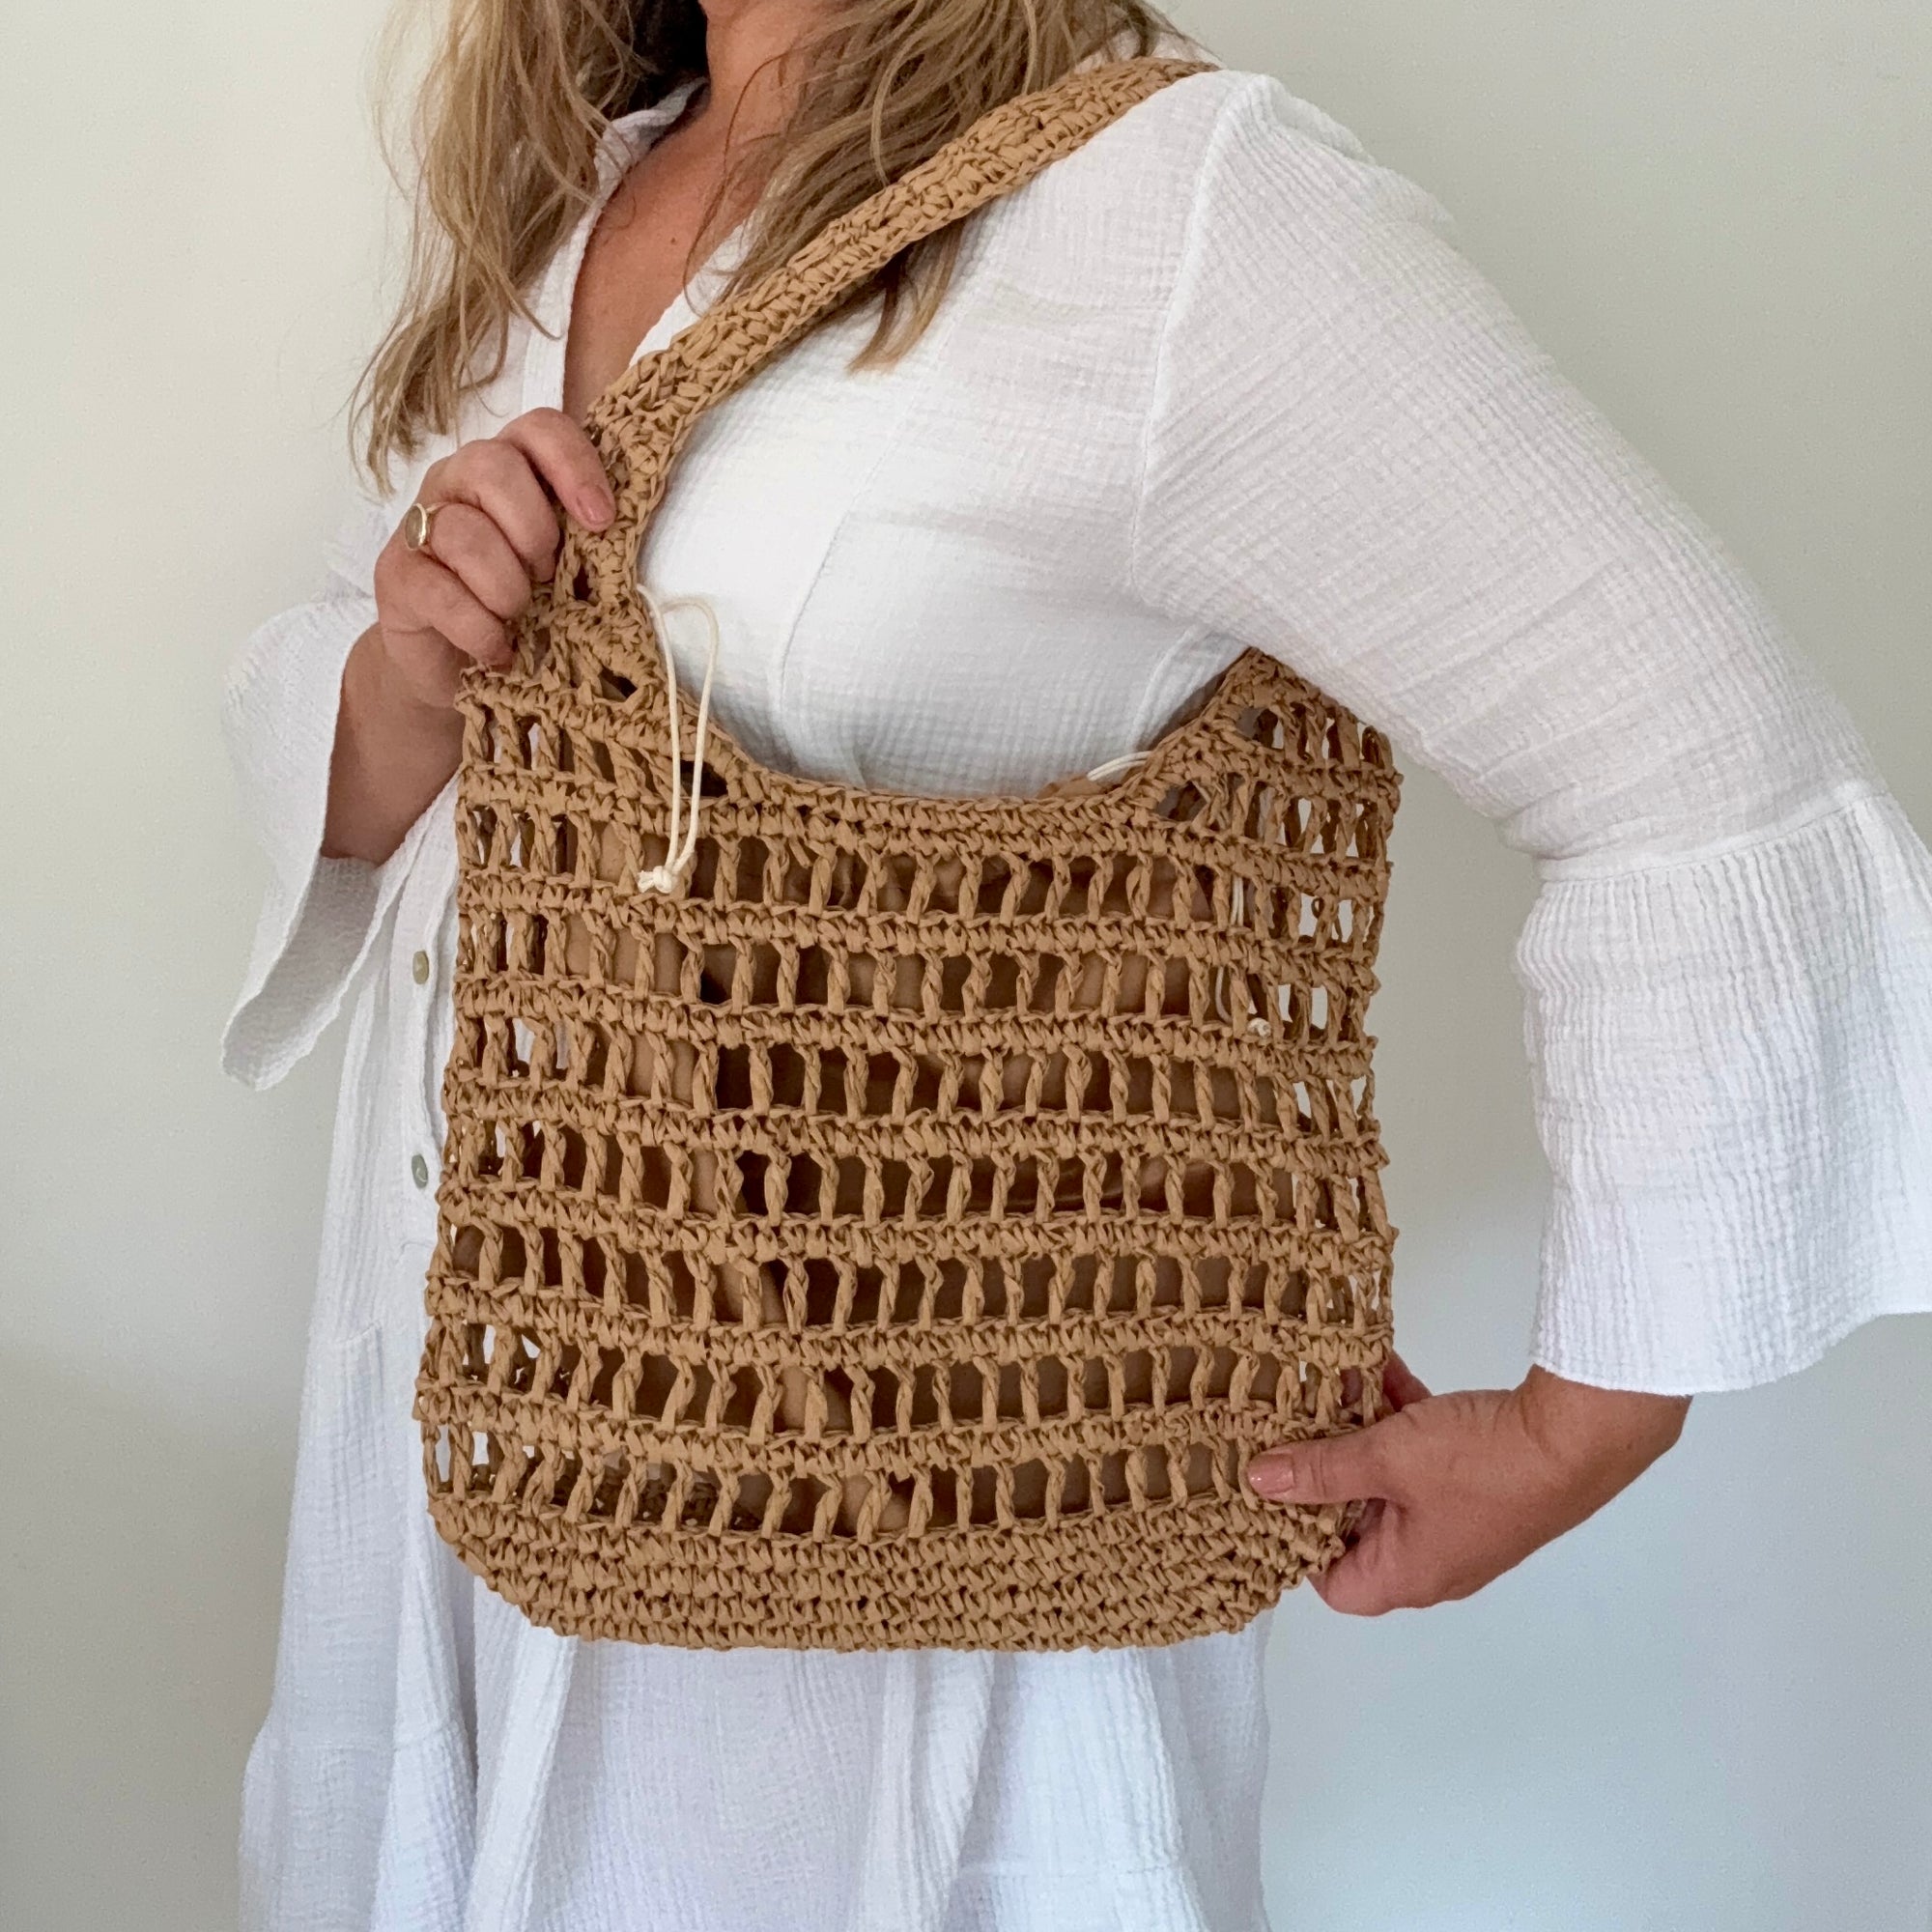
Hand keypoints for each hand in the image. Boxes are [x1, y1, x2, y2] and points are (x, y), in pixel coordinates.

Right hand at [370, 407, 616, 705]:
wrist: (455, 668)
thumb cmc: (520, 610)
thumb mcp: (563, 572)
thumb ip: (583, 540)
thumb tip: (619, 533)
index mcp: (509, 469)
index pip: (539, 428)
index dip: (573, 464)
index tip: (601, 520)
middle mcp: (458, 481)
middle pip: (494, 466)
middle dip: (534, 531)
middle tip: (547, 578)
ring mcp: (420, 524)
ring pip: (466, 533)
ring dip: (507, 588)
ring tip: (518, 618)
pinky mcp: (396, 575)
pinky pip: (441, 591)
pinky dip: (480, 630)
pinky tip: (496, 649)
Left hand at [1247, 1357, 1689, 1615]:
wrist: (1578, 1437)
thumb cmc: (1482, 1466)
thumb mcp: (1386, 1459)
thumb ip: (1321, 1468)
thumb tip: (1260, 1482)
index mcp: (1408, 1574)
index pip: (1336, 1585)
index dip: (1301, 1540)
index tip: (1281, 1486)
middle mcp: (1435, 1558)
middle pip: (1360, 1522)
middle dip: (1330, 1467)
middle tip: (1298, 1422)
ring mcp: (1461, 1518)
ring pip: (1392, 1478)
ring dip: (1364, 1430)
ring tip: (1335, 1381)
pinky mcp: (1482, 1478)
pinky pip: (1426, 1454)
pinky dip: (1402, 1417)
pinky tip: (1380, 1366)